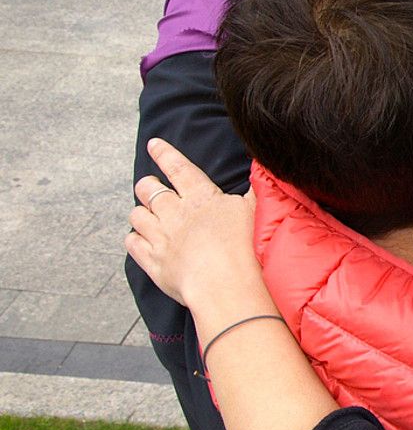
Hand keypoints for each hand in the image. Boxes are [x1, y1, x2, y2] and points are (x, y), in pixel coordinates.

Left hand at [127, 139, 258, 308]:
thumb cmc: (245, 248)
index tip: (153, 144)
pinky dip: (133, 238)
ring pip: (137, 215)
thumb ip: (256, 187)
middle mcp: (175, 213)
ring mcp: (161, 238)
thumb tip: (263, 165)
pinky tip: (139, 238)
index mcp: (201, 197)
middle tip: (149, 184)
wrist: (225, 285)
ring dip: (140, 212)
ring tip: (145, 213)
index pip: (178, 168)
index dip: (164, 154)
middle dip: (147, 184)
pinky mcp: (153, 263)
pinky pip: (132, 244)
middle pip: (150, 190)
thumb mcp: (257, 210)